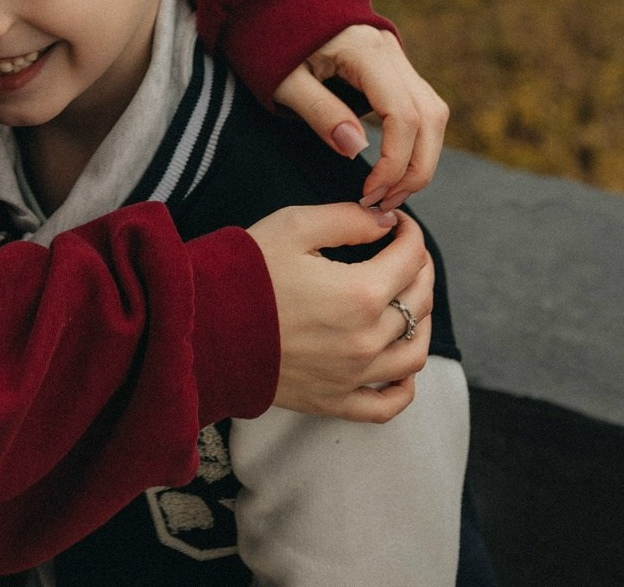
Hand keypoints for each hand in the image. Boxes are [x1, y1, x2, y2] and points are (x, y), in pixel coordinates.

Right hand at [249, 206, 432, 420]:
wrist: (203, 327)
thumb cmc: (246, 273)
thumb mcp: (294, 226)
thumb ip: (347, 219)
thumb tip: (385, 223)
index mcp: (359, 293)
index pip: (410, 259)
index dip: (410, 233)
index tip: (397, 223)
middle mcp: (365, 340)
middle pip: (418, 302)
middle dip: (419, 269)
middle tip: (404, 252)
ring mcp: (353, 376)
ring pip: (414, 354)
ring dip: (421, 321)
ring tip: (406, 300)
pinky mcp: (335, 401)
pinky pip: (387, 404)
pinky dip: (404, 386)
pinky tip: (399, 366)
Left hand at [272, 24, 448, 211]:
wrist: (274, 3)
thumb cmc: (272, 42)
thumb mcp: (283, 80)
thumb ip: (319, 112)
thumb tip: (356, 150)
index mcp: (365, 49)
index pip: (403, 115)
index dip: (394, 162)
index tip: (368, 194)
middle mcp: (391, 50)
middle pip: (431, 117)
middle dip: (416, 168)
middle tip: (383, 204)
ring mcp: (397, 56)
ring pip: (434, 113)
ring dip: (421, 158)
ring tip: (388, 193)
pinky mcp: (394, 67)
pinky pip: (421, 107)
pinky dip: (415, 141)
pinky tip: (391, 169)